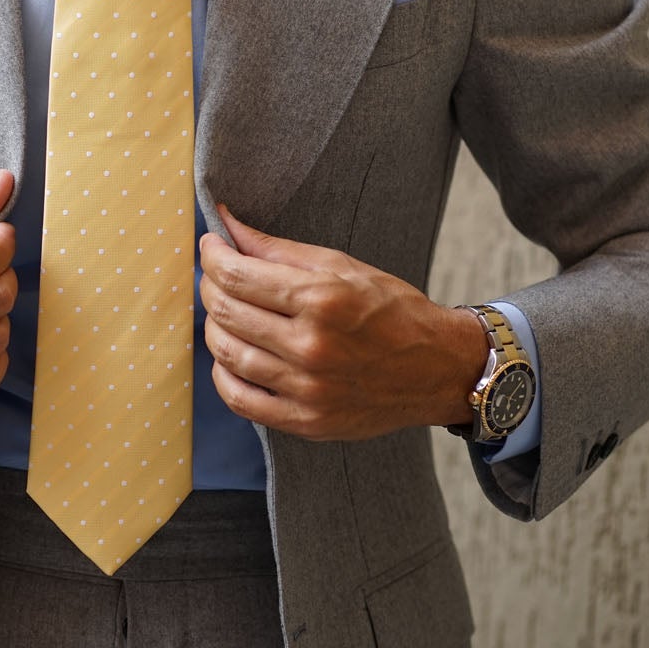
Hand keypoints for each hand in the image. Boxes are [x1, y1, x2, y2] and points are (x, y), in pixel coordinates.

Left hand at [198, 205, 485, 440]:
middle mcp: (311, 346)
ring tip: (225, 313)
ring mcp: (307, 389)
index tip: (211, 247)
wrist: (438, 368)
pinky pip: (240, 399)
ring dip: (214, 327)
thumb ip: (278, 249)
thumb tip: (228, 226)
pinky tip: (231, 357)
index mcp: (322, 299)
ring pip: (227, 354)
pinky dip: (223, 375)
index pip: (236, 275)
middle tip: (216, 276)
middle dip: (210, 286)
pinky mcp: (306, 421)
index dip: (212, 256)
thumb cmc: (392, 309)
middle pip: (225, 312)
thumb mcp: (342, 265)